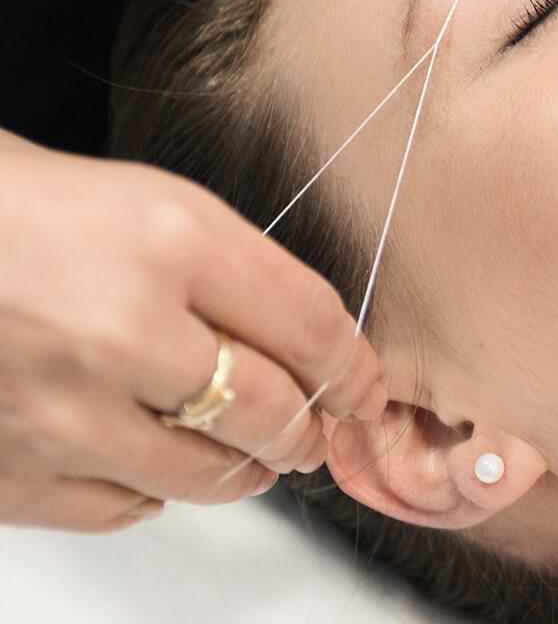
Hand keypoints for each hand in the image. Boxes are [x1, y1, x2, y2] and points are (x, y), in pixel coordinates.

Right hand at [0, 130, 386, 531]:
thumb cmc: (32, 209)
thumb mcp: (157, 207)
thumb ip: (236, 276)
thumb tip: (307, 348)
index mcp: (168, 242)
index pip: (308, 325)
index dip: (353, 367)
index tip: (364, 387)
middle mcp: (118, 331)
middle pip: (269, 412)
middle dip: (308, 427)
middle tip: (315, 427)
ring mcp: (60, 411)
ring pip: (207, 476)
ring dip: (248, 467)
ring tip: (257, 451)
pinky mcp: (11, 470)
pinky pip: (125, 508)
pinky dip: (158, 488)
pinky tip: (159, 458)